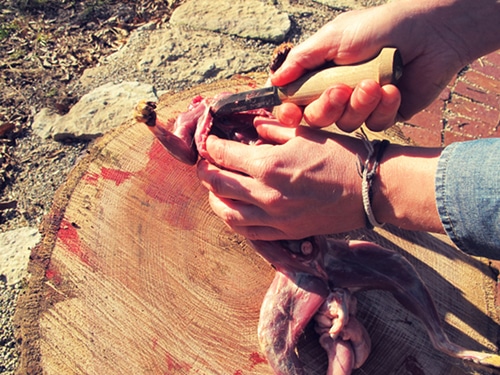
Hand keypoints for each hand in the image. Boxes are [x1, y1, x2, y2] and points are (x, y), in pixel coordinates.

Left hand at [197, 119, 367, 239]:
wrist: (371, 190)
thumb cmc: (342, 157)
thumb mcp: (305, 135)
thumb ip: (273, 131)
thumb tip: (254, 127)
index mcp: (269, 165)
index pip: (223, 155)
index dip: (211, 146)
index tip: (209, 142)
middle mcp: (265, 194)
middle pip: (217, 184)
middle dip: (205, 171)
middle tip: (205, 164)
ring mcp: (274, 218)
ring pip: (227, 213)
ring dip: (214, 199)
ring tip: (215, 188)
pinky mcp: (285, 233)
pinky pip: (248, 232)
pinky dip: (234, 220)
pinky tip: (234, 210)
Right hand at [271, 0, 498, 131]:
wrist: (432, 32)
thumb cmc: (382, 26)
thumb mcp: (334, 36)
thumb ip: (302, 59)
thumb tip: (274, 81)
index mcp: (322, 73)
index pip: (295, 100)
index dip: (289, 111)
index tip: (290, 112)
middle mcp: (338, 91)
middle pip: (316, 119)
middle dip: (326, 108)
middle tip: (340, 89)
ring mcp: (362, 105)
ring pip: (344, 124)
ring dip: (358, 104)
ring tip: (376, 82)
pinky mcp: (385, 114)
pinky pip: (373, 125)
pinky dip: (382, 107)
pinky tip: (393, 88)